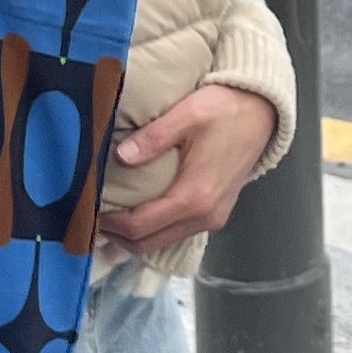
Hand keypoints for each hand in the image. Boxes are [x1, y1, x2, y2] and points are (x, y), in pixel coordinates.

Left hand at [100, 83, 279, 254]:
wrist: (263, 111)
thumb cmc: (226, 109)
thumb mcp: (187, 114)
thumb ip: (153, 138)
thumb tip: (121, 156)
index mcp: (194, 196)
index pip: (140, 225)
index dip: (110, 224)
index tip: (88, 213)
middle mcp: (204, 216)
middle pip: (149, 243)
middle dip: (117, 238)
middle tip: (91, 224)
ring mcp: (213, 217)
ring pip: (163, 241)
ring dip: (134, 237)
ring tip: (109, 223)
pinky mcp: (216, 212)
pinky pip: (177, 232)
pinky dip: (153, 231)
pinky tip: (138, 218)